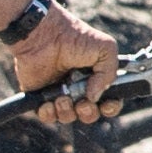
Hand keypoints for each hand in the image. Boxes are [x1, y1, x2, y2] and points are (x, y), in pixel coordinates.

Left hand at [7, 1, 119, 116]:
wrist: (44, 35)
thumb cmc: (75, 38)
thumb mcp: (106, 48)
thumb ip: (110, 73)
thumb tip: (94, 97)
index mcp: (97, 78)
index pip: (109, 101)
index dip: (110, 107)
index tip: (106, 104)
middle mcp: (80, 88)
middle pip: (89, 114)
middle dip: (88, 112)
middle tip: (83, 102)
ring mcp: (60, 93)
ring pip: (68, 117)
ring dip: (68, 112)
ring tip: (62, 96)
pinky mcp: (41, 97)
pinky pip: (47, 116)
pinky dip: (49, 114)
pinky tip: (50, 102)